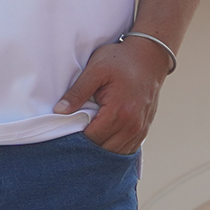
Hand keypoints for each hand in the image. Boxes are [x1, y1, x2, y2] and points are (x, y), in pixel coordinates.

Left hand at [57, 38, 171, 153]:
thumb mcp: (95, 69)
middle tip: (74, 136)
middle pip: (103, 150)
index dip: (76, 138)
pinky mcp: (144, 128)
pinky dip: (114, 148)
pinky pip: (128, 149)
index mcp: (118, 112)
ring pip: (116, 153)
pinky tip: (104, 140)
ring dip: (101, 149)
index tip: (65, 131)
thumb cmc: (121, 60)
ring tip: (88, 139)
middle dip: (87, 147)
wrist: (149, 56)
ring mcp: (140, 129)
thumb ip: (77, 92)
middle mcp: (132, 125)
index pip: (91, 139)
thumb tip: (59, 111)